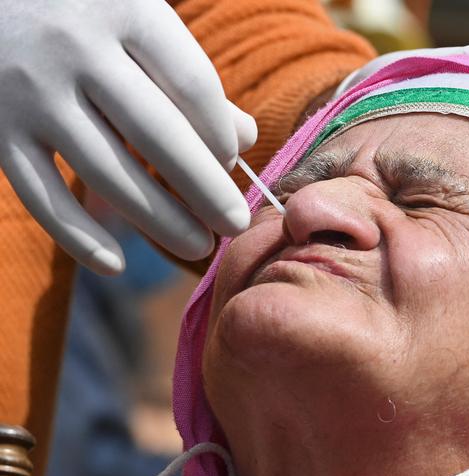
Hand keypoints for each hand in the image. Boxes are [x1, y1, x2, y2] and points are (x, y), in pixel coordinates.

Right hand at [0, 0, 256, 274]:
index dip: (220, 136)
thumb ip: (190, 79)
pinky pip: (41, 196)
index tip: (234, 167)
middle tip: (236, 225)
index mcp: (125, 11)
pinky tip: (116, 265)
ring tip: (200, 245)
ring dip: (160, 220)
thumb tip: (245, 140)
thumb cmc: (85, 17)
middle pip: (159, 135)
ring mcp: (31, 92)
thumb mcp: (140, 25)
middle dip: (206, 190)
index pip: (192, 85)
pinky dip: (78, 237)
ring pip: (107, 172)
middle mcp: (76, 49)